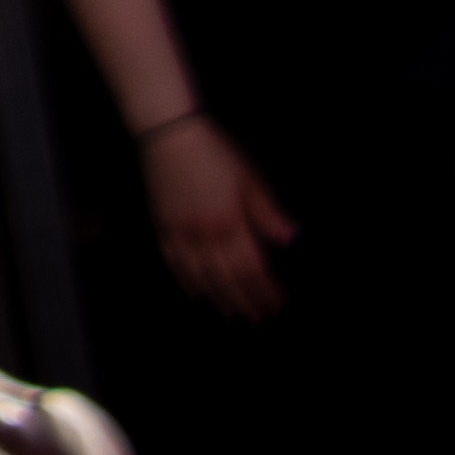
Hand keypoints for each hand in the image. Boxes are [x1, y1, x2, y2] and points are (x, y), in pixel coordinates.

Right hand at [144, 112, 295, 319]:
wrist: (170, 134)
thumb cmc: (216, 153)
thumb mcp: (250, 178)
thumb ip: (269, 212)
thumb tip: (291, 240)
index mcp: (230, 222)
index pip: (252, 268)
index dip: (265, 290)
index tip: (279, 304)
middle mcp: (204, 235)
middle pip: (227, 279)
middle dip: (245, 301)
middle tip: (258, 320)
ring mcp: (181, 233)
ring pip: (200, 277)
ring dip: (218, 299)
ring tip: (232, 315)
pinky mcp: (163, 227)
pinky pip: (174, 263)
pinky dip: (186, 282)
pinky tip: (197, 294)